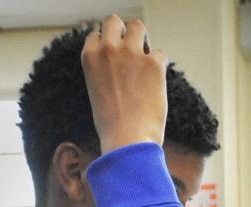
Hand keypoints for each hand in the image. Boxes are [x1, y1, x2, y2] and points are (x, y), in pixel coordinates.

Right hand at [81, 15, 167, 152]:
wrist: (128, 142)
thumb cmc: (113, 126)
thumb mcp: (97, 93)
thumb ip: (104, 71)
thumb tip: (119, 66)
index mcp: (90, 57)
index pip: (97, 35)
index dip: (108, 47)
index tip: (115, 61)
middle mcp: (108, 49)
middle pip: (114, 21)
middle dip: (124, 34)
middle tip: (132, 54)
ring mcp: (131, 54)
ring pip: (138, 27)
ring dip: (143, 41)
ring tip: (146, 63)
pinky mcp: (153, 63)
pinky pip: (160, 54)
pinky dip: (160, 67)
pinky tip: (157, 85)